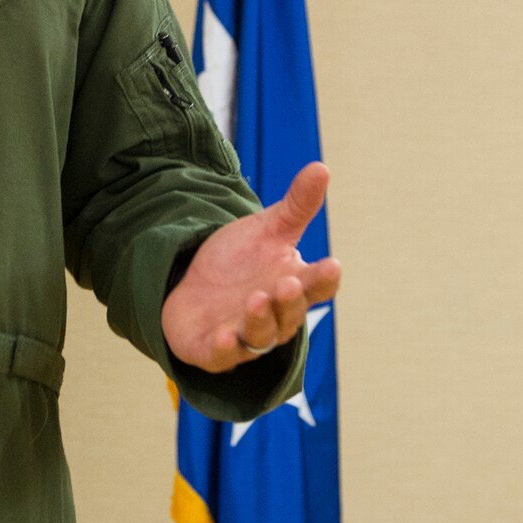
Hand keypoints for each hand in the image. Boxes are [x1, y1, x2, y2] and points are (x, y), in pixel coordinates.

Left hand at [160, 163, 340, 374]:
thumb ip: (296, 206)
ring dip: (261, 320)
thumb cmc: (239, 263)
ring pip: (261, 335)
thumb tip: (322, 167)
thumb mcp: (266, 230)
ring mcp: (245, 335)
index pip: (317, 286)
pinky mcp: (214, 350)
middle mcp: (275, 316)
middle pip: (291, 314)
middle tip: (287, 282)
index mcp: (293, 286)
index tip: (332, 264)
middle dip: (290, 300)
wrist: (190, 285)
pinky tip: (224, 335)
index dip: (324, 279)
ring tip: (257, 299)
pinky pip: (223, 355)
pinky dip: (225, 348)